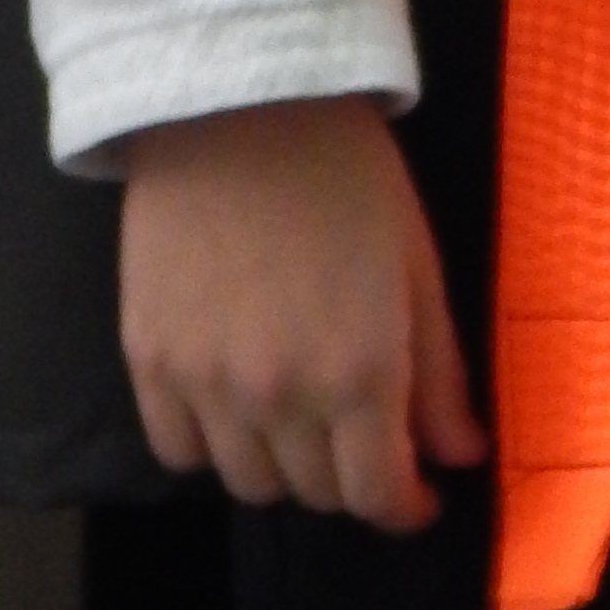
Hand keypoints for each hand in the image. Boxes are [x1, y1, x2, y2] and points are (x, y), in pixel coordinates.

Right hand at [119, 94, 484, 528]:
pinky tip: (233, 405)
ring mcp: (205, 384)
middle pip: (316, 493)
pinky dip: (211, 444)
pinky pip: (177, 451)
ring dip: (283, 466)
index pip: (377, 497)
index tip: (416, 493)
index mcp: (361, 372)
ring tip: (298, 416)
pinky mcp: (148, 361)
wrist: (238, 103)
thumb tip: (462, 456)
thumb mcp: (418, 264)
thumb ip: (440, 371)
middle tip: (363, 433)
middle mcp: (280, 396)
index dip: (404, 506)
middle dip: (351, 475)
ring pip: (247, 482)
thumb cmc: (348, 173)